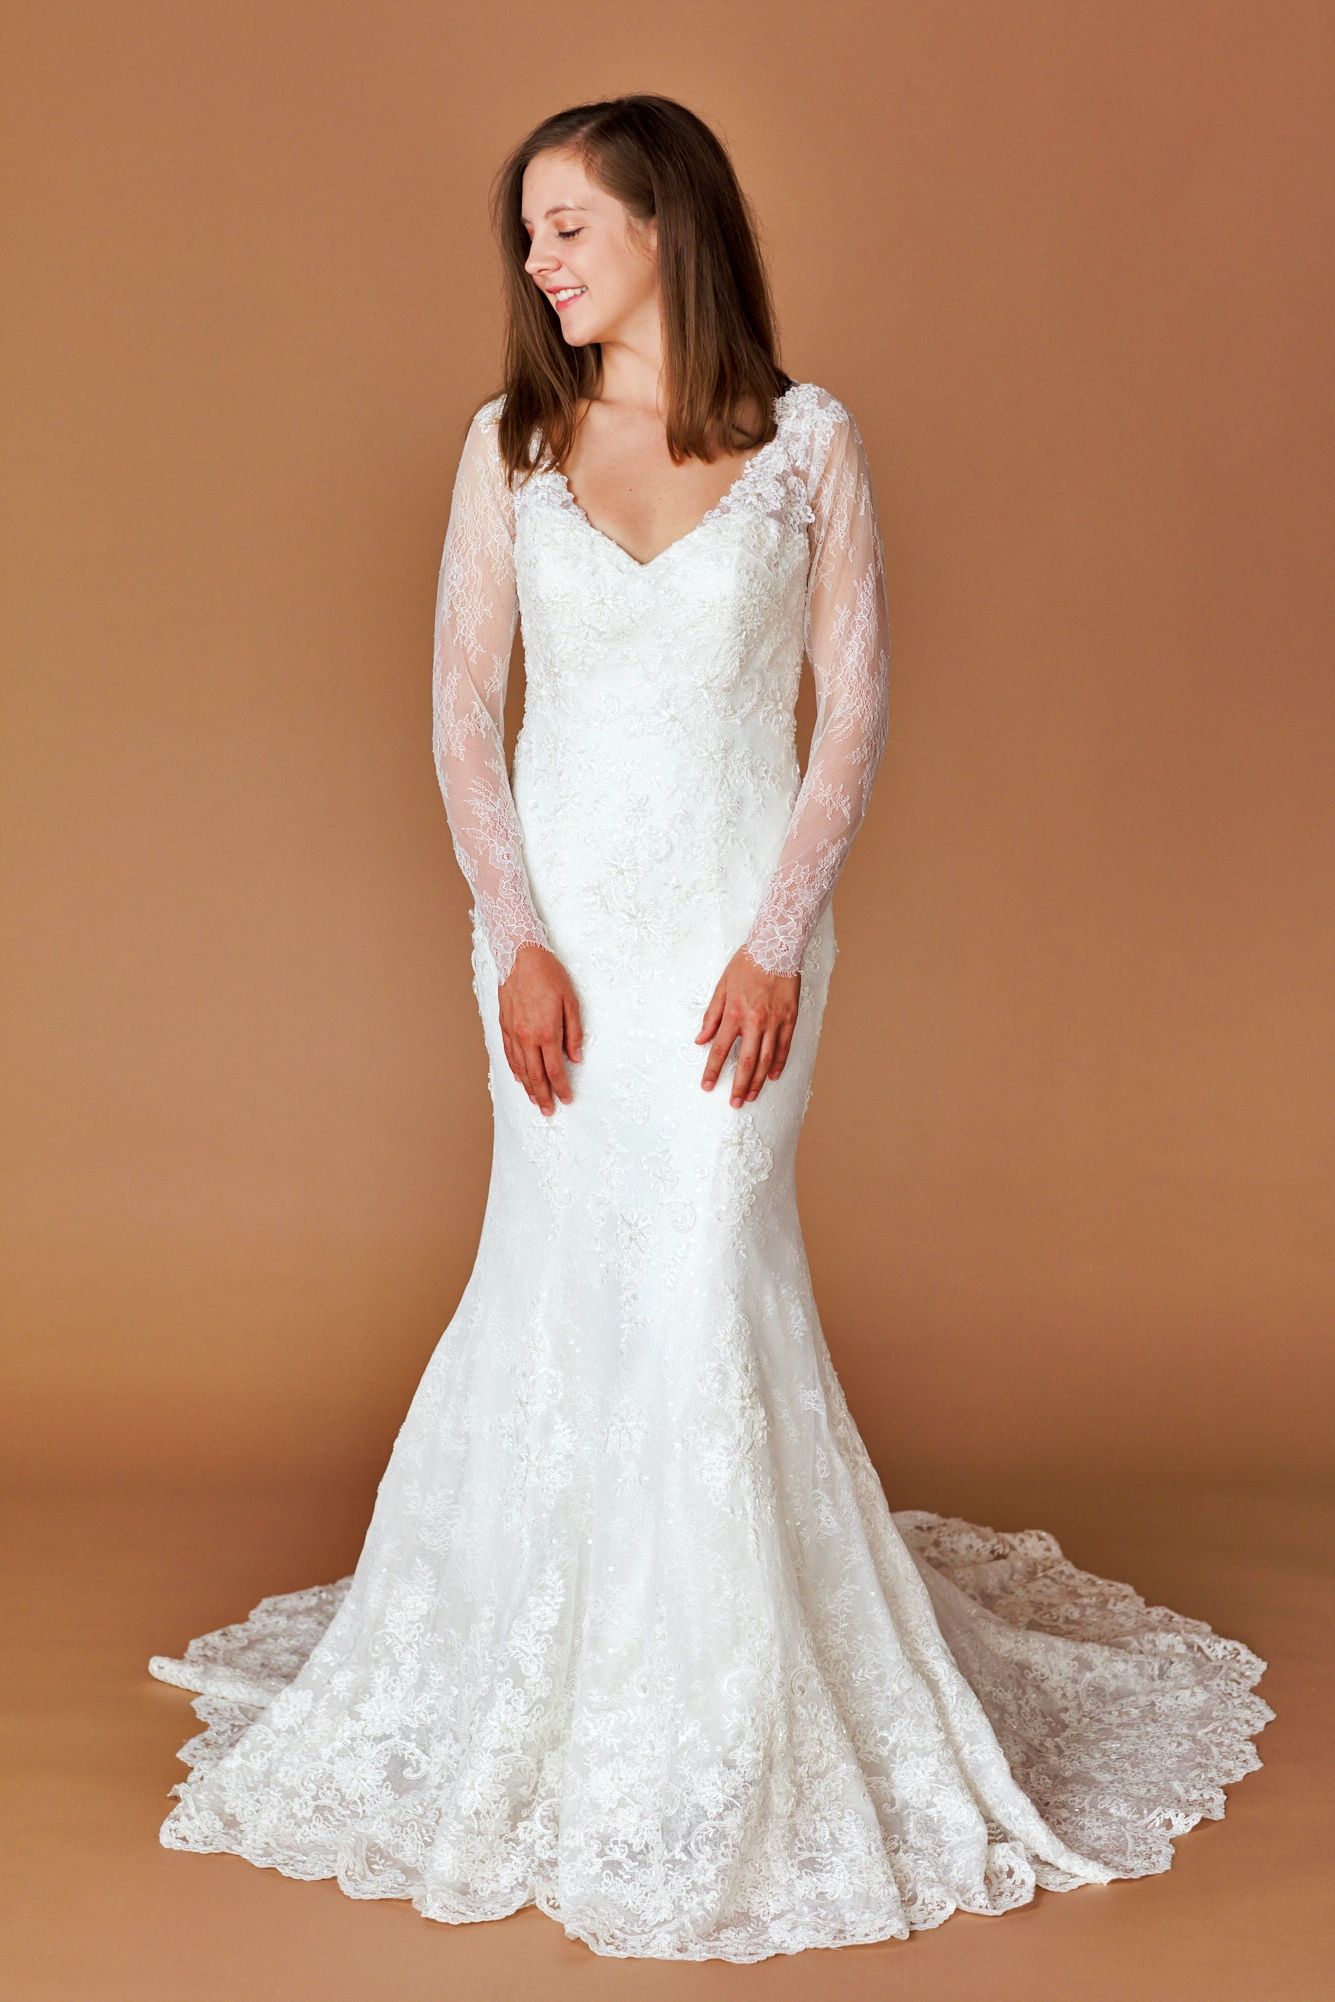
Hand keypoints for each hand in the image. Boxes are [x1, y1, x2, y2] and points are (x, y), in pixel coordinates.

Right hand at [498, 943, 582, 1115]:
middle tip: (549, 1111)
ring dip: (528, 1087)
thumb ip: (574, 1033)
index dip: (561, 1088)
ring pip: (520, 1068)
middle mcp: (527, 1037)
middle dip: (543, 1096)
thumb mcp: (571, 1002)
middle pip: (535, 1075)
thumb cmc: (549, 975)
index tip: (567, 1099)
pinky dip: (515, 1069)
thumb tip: (575, 1058)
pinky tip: (520, 1077)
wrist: (520, 955)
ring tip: (535, 1100)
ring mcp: (513, 1032)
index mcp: (547, 1032)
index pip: (555, 1070)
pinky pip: (508, 1054)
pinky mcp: (504, 1025)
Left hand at [695, 947, 799, 1107]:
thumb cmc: (745, 965)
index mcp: (734, 1013)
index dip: (712, 1070)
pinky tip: (772, 1077)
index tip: (706, 1086)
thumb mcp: (721, 987)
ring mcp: (774, 1022)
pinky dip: (778, 1064)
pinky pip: (784, 1047)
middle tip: (733, 1103)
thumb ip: (711, 1016)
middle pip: (746, 1061)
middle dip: (738, 1085)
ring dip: (757, 1081)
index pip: (721, 1049)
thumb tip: (700, 1040)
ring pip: (766, 1059)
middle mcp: (754, 1021)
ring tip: (749, 1096)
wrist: (775, 948)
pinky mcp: (790, 1019)